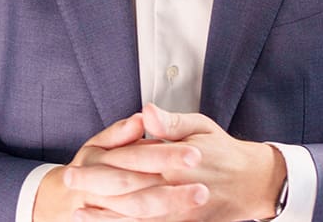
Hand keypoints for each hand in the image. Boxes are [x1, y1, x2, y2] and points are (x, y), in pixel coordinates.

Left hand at [66, 103, 286, 221]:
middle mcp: (176, 187)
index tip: (78, 162)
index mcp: (178, 160)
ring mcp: (180, 212)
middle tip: (68, 185)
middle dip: (96, 189)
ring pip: (137, 216)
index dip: (103, 162)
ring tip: (79, 212)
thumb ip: (171, 123)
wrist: (254, 183)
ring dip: (106, 215)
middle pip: (128, 191)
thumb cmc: (225, 152)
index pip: (134, 160)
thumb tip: (146, 111)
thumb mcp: (201, 127)